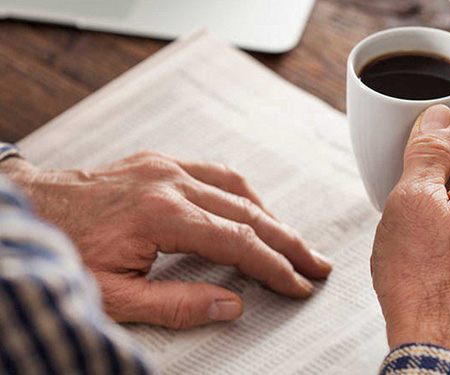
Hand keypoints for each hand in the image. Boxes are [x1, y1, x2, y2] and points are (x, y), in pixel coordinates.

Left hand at [1, 152, 331, 328]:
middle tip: (317, 262)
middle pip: (248, 211)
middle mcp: (169, 182)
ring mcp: (164, 166)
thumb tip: (231, 307)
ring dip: (270, 214)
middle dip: (288, 241)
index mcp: (161, 214)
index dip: (274, 266)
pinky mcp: (157, 161)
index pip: (238, 242)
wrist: (26, 209)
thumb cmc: (63, 251)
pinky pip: (213, 172)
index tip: (299, 284)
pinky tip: (251, 208)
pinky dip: (241, 193)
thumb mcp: (113, 295)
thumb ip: (176, 305)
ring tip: (291, 240)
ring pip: (236, 185)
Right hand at [371, 105, 449, 368]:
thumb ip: (427, 151)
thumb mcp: (410, 201)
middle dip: (436, 192)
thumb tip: (438, 117)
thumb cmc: (421, 284)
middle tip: (411, 220)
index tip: (412, 180)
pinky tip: (436, 264)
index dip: (429, 160)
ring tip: (422, 248)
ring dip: (445, 220)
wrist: (435, 347)